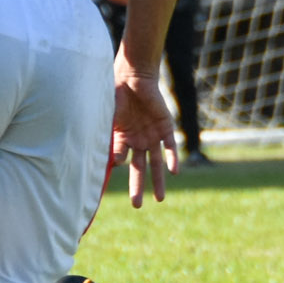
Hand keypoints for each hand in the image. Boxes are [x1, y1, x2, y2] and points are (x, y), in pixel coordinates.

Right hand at [110, 68, 178, 206]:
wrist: (133, 76)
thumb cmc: (116, 94)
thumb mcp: (109, 118)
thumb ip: (113, 139)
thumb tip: (117, 162)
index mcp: (122, 139)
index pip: (121, 161)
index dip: (117, 173)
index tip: (111, 188)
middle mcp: (138, 140)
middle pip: (139, 168)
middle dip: (138, 187)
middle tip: (137, 206)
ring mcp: (152, 134)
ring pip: (156, 162)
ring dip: (158, 179)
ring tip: (159, 199)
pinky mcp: (165, 126)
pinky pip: (170, 145)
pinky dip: (172, 158)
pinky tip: (174, 172)